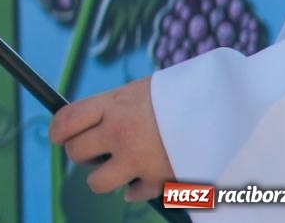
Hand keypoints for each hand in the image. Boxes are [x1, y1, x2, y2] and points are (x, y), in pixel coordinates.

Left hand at [49, 77, 174, 201]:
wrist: (228, 113)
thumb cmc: (185, 96)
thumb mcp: (144, 90)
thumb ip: (116, 106)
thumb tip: (89, 120)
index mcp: (113, 105)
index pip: (66, 120)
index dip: (57, 130)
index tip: (58, 135)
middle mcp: (119, 133)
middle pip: (75, 152)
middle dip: (80, 153)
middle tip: (91, 150)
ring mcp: (137, 161)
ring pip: (97, 182)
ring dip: (103, 177)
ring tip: (115, 167)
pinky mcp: (158, 182)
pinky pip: (132, 194)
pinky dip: (136, 189)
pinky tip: (144, 177)